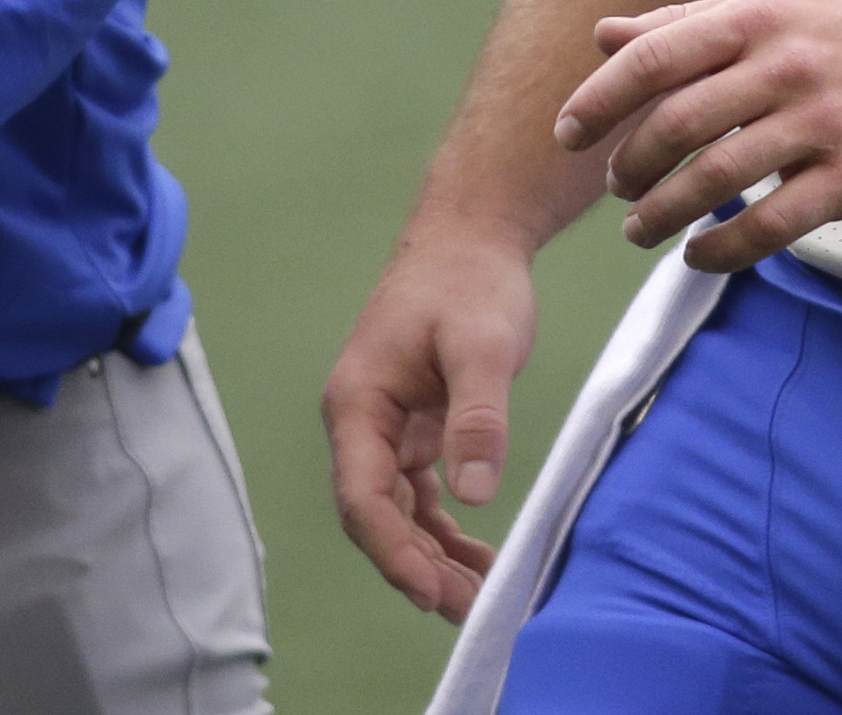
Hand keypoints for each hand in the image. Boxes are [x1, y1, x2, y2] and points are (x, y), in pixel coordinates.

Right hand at [322, 215, 536, 619]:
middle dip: (417, 566)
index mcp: (358, 403)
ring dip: (432, 554)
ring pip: (399, 509)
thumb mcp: (482, 344)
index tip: (430, 590)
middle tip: (468, 608)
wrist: (473, 232)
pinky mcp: (416, 424)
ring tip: (478, 595)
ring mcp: (387, 425)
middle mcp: (362, 421)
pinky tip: (476, 554)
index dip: (393, 551)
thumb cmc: (469, 279)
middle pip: (378, 514)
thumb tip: (472, 495)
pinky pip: (421, 491)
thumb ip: (476, 418)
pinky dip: (444, 525)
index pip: (363, 496)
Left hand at [555, 0, 841, 273]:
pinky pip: (772, 225)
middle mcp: (787, 66)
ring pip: (717, 181)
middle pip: (677, 125)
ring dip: (662, 215)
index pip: (656, 57)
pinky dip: (722, 248)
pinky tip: (698, 254)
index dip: (600, 99)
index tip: (568, 134)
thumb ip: (686, 25)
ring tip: (641, 230)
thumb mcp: (770, 4)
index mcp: (758, 17)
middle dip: (629, 167)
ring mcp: (823, 123)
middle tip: (617, 189)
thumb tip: (603, 36)